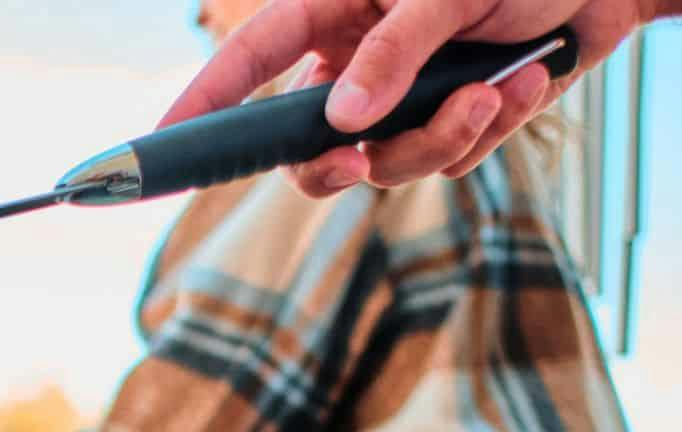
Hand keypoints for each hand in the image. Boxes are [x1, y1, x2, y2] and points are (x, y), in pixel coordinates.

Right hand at [157, 0, 651, 193]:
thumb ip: (394, 53)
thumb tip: (343, 125)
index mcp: (332, 11)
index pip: (247, 65)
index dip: (200, 109)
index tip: (159, 150)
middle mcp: (354, 61)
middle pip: (307, 149)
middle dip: (338, 166)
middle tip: (358, 164)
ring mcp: (399, 97)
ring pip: (385, 165)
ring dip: (441, 140)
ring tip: (493, 91)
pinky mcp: (448, 121)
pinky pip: (446, 161)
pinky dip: (486, 131)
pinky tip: (521, 82)